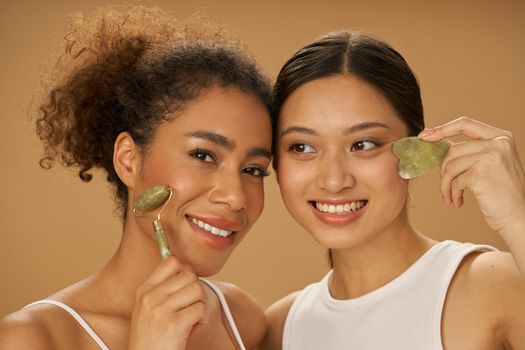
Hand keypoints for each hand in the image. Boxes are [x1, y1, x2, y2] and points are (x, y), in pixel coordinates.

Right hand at [128, 256, 206, 349]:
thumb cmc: (153, 336)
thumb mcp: (148, 308)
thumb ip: (163, 287)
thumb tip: (186, 266)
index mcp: (144, 290)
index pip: (172, 261)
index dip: (185, 270)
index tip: (185, 285)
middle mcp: (150, 297)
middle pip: (189, 274)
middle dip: (195, 291)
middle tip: (189, 306)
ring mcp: (160, 310)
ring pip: (197, 290)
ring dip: (198, 306)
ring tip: (189, 319)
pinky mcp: (173, 324)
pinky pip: (200, 309)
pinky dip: (200, 320)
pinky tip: (190, 329)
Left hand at [420, 116, 524, 238]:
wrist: (518, 218)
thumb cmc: (502, 194)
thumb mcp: (493, 164)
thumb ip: (473, 151)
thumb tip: (438, 142)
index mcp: (502, 136)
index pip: (465, 124)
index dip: (442, 129)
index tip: (424, 136)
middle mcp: (499, 143)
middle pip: (454, 149)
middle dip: (444, 169)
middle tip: (445, 185)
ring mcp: (491, 156)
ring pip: (450, 165)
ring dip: (446, 184)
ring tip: (450, 196)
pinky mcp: (481, 173)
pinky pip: (454, 180)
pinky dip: (452, 193)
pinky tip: (458, 202)